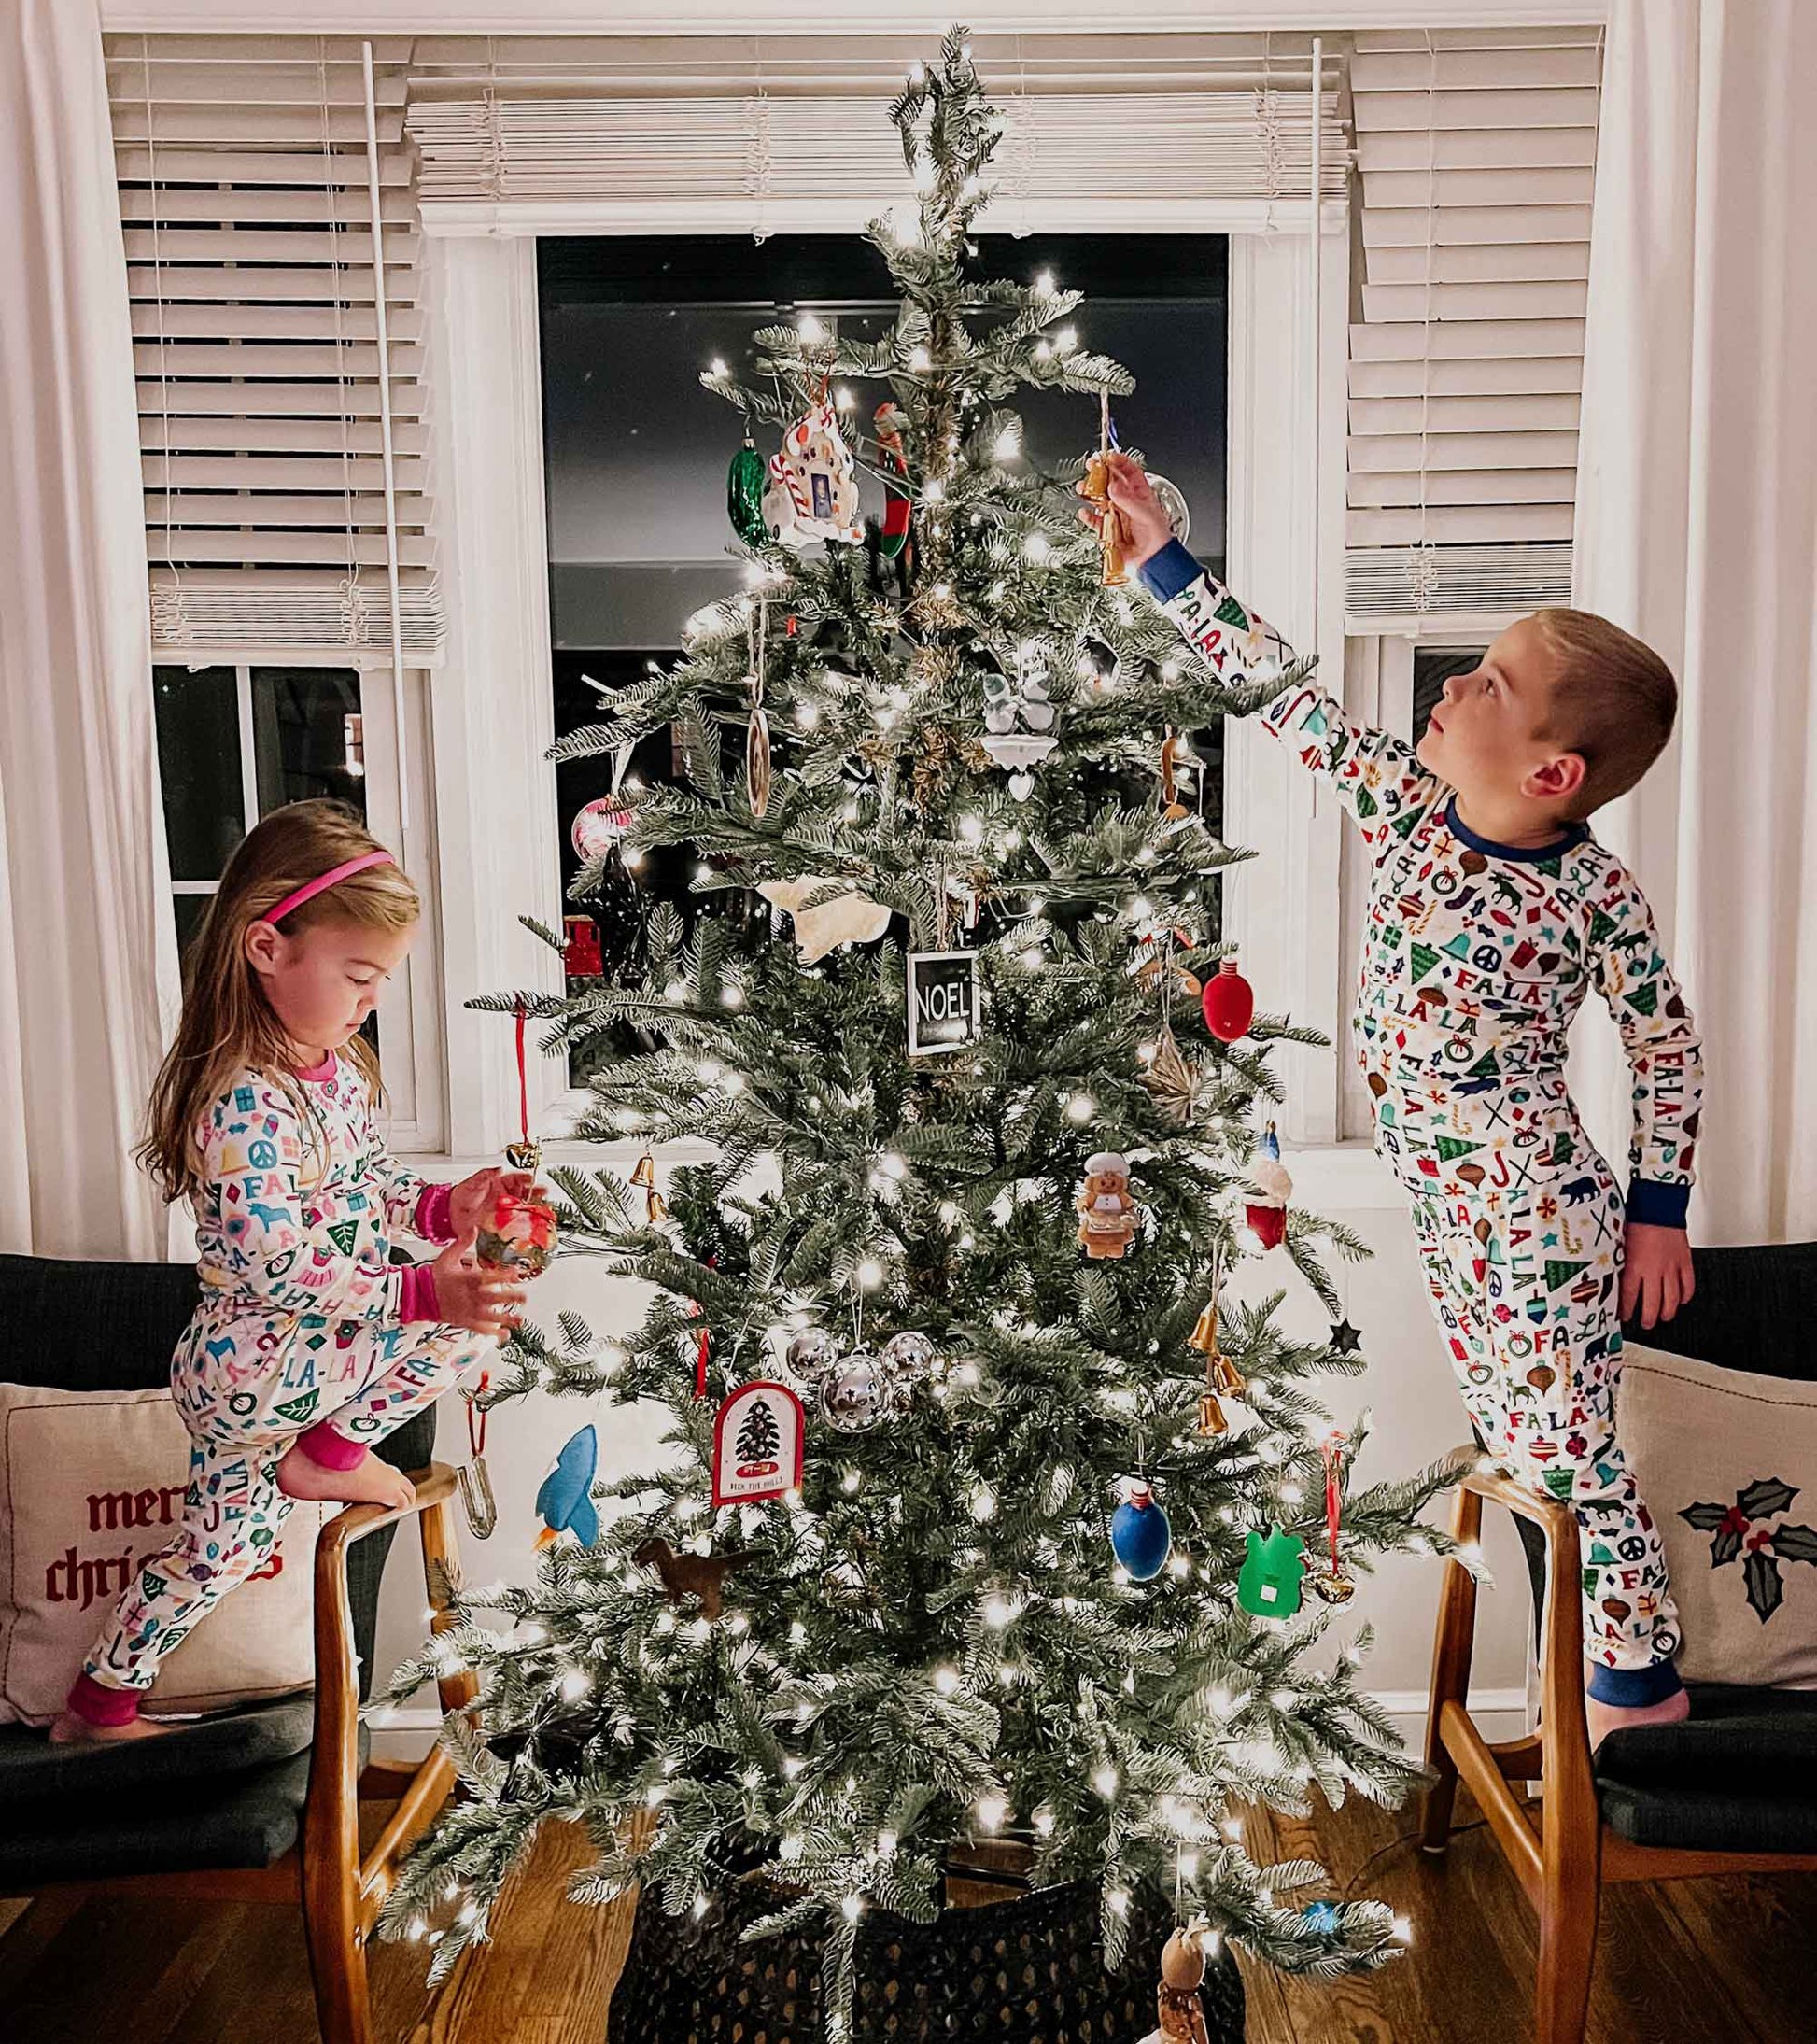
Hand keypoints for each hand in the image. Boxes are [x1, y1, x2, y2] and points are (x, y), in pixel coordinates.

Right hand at [432, 1230, 526, 1339]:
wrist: (419, 1296)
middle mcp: (469, 1296)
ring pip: (489, 1316)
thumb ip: (462, 1243)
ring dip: (506, 1318)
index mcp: (467, 1279)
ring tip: (519, 1319)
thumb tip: (474, 1228)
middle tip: (524, 1298)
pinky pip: (480, 1329)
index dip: (503, 1275)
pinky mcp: (464, 1322)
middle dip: (509, 1298)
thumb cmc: (435, 1276)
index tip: (517, 1274)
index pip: (488, 1277)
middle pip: (492, 1298)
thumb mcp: (448, 1256)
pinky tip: (505, 1335)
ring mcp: (467, 1311)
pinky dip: (492, 1333)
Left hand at [447, 1167, 534, 1240]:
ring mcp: (504, 1210)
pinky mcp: (501, 1223)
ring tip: (541, 1206)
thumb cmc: (461, 1196)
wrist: (451, 1214)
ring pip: (523, 1207)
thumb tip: (499, 1168)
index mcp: (500, 1184)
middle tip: (543, 1192)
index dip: (525, 1178)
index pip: (516, 1179)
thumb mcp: (473, 1182)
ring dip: (532, 1206)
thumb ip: (486, 1174)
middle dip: (535, 1192)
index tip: (531, 1179)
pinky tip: (529, 1222)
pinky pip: (515, 1222)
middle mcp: (504, 1197)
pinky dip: (523, 1222)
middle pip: (524, 1193)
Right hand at [1075, 451, 1173, 571]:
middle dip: (1100, 472)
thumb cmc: (1157, 538)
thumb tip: (1113, 487)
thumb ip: (1127, 500)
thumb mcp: (1145, 513)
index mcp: (1140, 494)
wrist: (1152, 560)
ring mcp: (1116, 515)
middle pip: (1110, 481)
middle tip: (1091, 465)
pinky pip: (1095, 521)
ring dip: (1090, 492)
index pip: (1129, 471)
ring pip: (1099, 499)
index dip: (1119, 461)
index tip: (1109, 455)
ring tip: (1083, 488)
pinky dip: (1088, 516)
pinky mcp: (1107, 529)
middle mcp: (1126, 502)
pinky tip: (1085, 512)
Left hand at [1621, 1221, 1694, 1328]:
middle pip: (1653, 1304)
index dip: (1627, 1310)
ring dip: (1668, 1312)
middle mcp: (1654, 1271)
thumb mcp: (1620, 1244)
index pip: (1630, 1297)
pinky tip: (1681, 1300)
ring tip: (1664, 1317)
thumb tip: (1613, 1276)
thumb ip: (1620, 1263)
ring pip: (1672, 1299)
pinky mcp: (1685, 1262)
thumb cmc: (1636, 1220)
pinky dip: (1685, 1295)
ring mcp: (1672, 1268)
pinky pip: (1688, 1285)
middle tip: (1646, 1324)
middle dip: (1649, 1318)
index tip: (1625, 1317)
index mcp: (1635, 1266)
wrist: (1658, 1205)